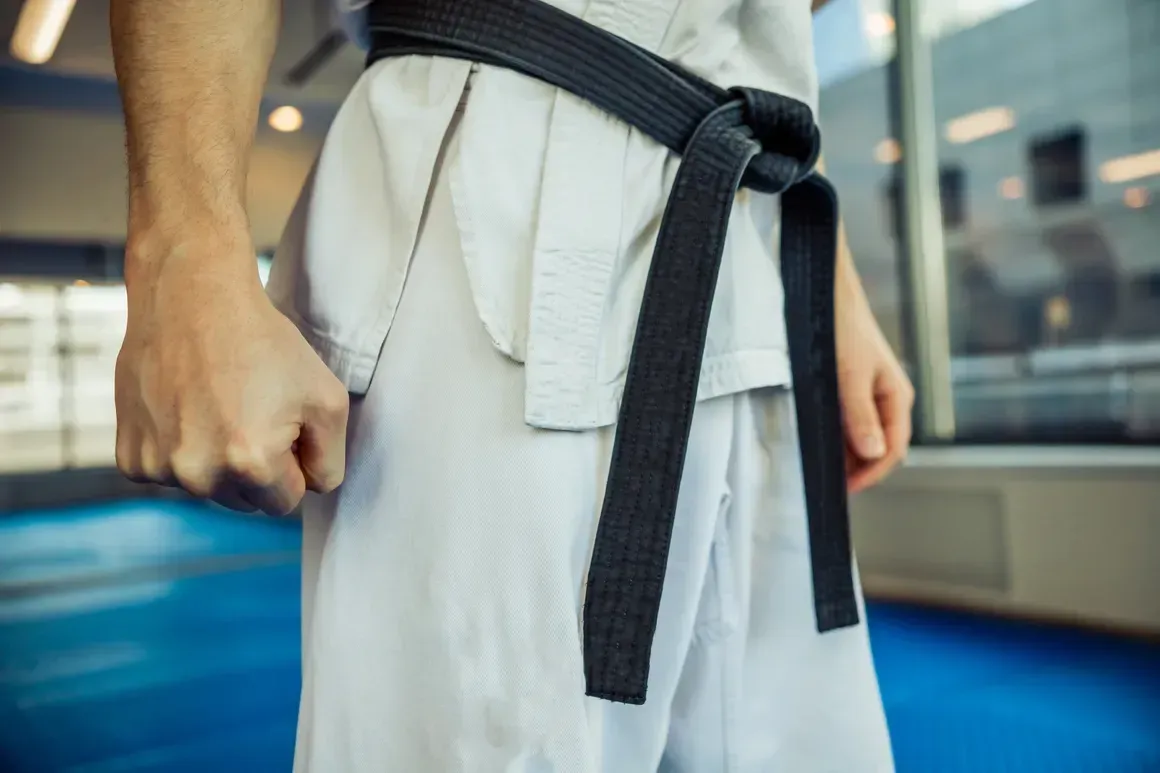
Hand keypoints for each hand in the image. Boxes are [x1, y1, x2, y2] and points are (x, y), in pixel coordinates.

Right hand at [115, 238, 348, 514]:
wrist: (192, 297)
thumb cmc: (265, 343)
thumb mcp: (328, 399)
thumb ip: (330, 461)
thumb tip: (311, 489)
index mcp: (250, 463)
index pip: (286, 501)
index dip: (292, 463)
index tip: (282, 423)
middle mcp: (198, 474)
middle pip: (245, 502)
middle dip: (255, 467)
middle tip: (250, 410)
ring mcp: (158, 467)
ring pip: (207, 489)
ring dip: (217, 460)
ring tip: (218, 404)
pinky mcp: (130, 457)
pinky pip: (170, 474)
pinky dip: (180, 450)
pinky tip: (185, 407)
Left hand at [835, 277, 913, 493]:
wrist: (830, 295)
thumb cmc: (844, 329)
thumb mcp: (850, 376)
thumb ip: (860, 416)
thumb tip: (873, 455)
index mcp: (897, 398)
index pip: (892, 450)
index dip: (871, 474)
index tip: (846, 489)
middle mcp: (887, 399)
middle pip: (878, 447)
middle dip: (858, 468)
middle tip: (830, 484)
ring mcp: (870, 395)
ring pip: (863, 436)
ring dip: (846, 454)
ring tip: (823, 466)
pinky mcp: (852, 389)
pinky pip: (849, 422)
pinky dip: (838, 436)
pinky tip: (821, 441)